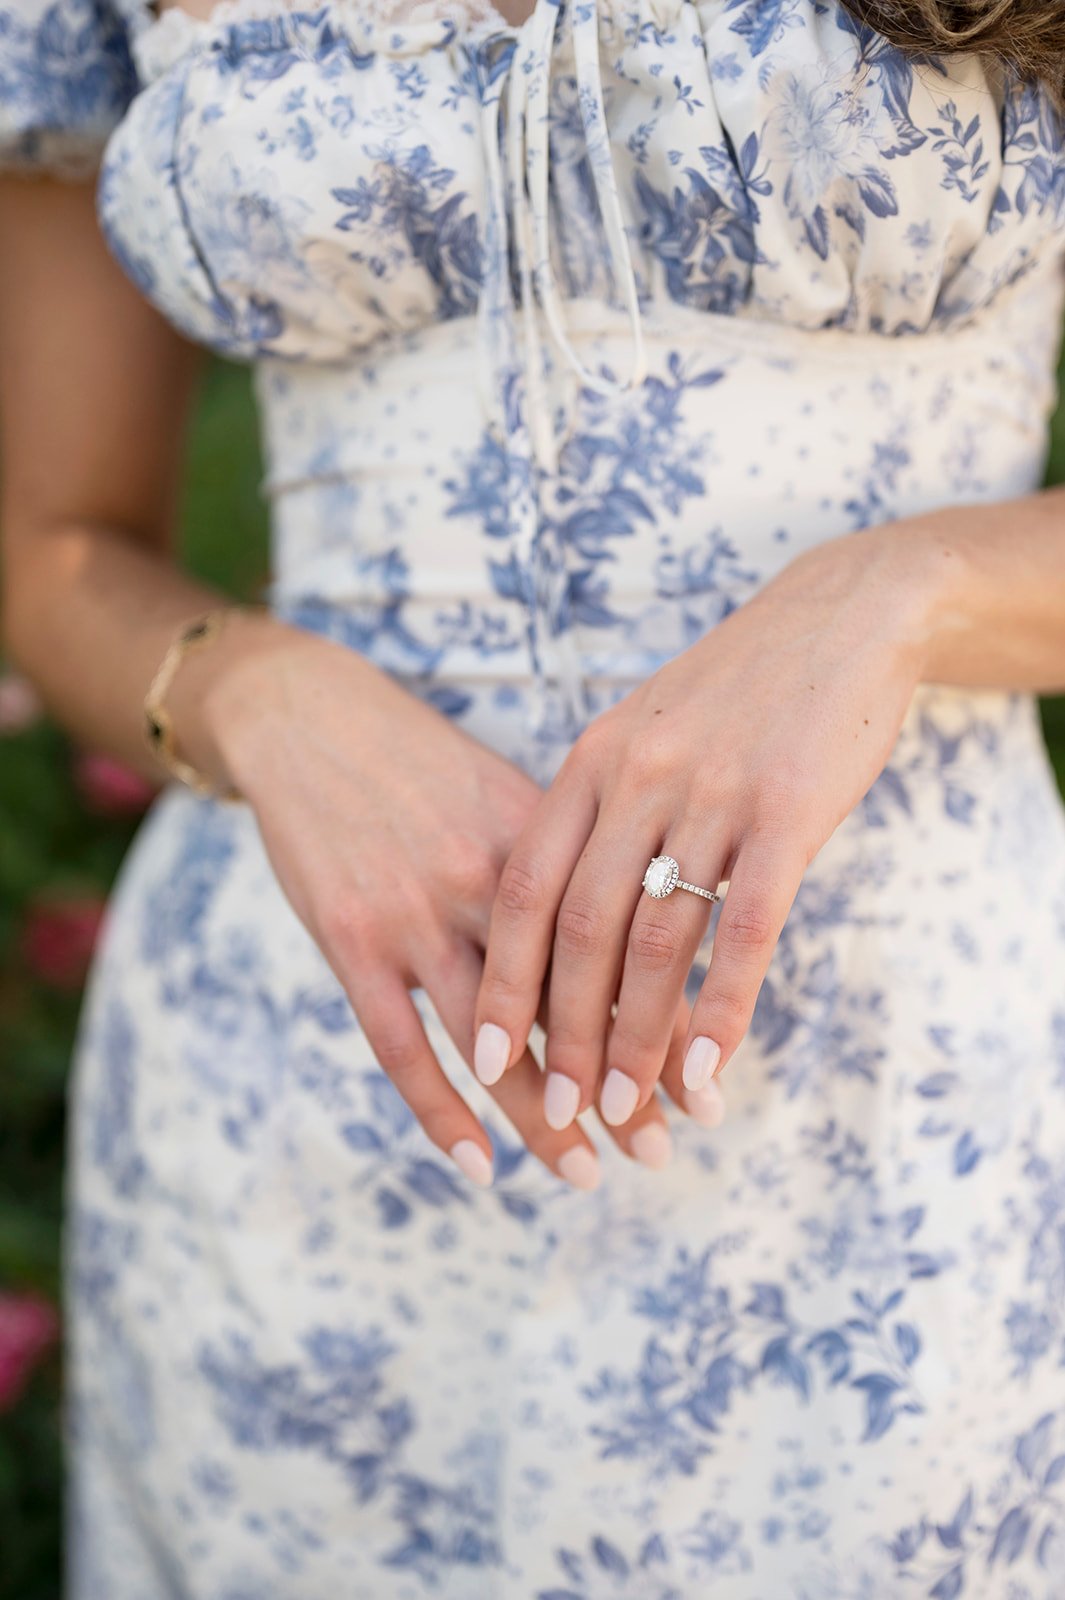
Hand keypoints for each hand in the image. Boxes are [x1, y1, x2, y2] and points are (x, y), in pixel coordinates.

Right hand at [206, 623, 676, 1185]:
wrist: (310, 717)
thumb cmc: (425, 763)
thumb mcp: (510, 795)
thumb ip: (568, 868)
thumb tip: (644, 940)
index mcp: (544, 841)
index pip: (621, 953)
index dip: (666, 1025)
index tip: (703, 1086)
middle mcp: (488, 880)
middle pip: (570, 1003)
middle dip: (621, 1085)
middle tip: (661, 1150)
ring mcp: (415, 913)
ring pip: (493, 1039)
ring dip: (543, 1115)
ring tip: (584, 1172)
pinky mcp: (350, 940)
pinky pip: (400, 1046)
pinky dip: (441, 1112)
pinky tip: (479, 1163)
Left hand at [474, 528, 933, 1129]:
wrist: (842, 615)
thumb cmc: (737, 690)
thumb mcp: (644, 730)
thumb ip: (602, 810)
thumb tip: (564, 916)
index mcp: (591, 762)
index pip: (523, 889)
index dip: (501, 978)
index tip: (480, 1055)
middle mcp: (637, 778)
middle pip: (580, 928)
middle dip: (563, 1032)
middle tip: (559, 1112)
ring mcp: (712, 794)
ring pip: (657, 940)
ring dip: (638, 1037)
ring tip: (629, 1109)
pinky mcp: (788, 812)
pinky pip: (745, 929)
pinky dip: (722, 1008)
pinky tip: (709, 1068)